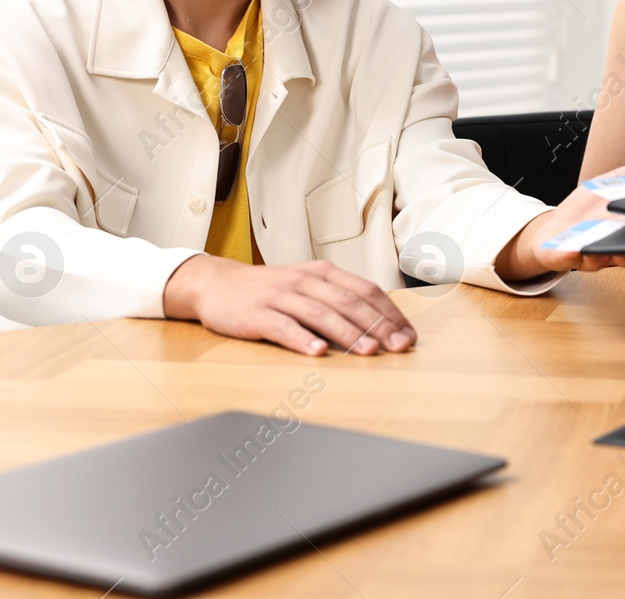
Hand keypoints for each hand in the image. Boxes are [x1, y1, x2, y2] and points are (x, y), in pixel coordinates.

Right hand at [163, 255, 416, 356]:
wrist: (216, 284)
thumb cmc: (269, 290)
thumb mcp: (307, 285)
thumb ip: (338, 299)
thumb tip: (380, 323)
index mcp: (322, 273)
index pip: (365, 290)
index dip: (390, 313)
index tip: (408, 335)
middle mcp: (304, 281)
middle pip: (348, 301)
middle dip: (378, 325)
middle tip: (398, 347)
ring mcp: (280, 296)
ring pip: (320, 313)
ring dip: (348, 332)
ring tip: (369, 350)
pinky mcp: (256, 314)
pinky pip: (283, 326)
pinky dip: (302, 339)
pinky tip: (318, 352)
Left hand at [498, 153, 624, 280]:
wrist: (559, 224)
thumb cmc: (596, 205)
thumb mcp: (623, 180)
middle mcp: (617, 250)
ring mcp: (589, 255)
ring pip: (601, 258)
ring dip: (605, 251)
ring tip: (610, 243)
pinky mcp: (563, 256)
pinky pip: (565, 259)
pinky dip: (567, 256)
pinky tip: (571, 250)